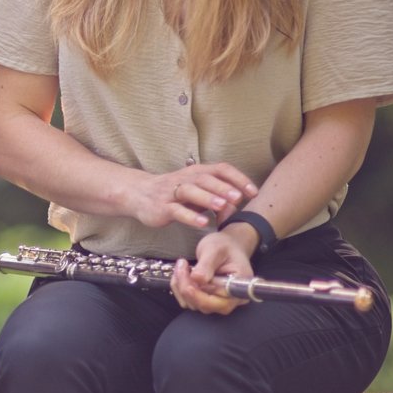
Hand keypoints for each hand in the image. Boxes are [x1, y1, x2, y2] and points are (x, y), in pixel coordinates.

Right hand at [133, 162, 257, 230]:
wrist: (139, 194)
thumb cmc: (174, 193)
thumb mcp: (197, 193)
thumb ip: (216, 198)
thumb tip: (235, 207)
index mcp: (197, 172)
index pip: (220, 169)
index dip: (237, 179)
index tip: (252, 191)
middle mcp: (185, 179)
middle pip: (205, 179)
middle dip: (223, 187)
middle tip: (239, 197)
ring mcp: (172, 193)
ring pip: (190, 191)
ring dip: (207, 198)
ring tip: (222, 206)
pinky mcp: (161, 207)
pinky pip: (177, 211)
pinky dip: (190, 216)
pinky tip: (203, 223)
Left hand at [170, 229, 254, 314]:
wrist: (226, 245)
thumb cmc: (225, 246)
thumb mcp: (215, 249)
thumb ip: (207, 265)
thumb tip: (197, 280)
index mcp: (239, 287)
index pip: (220, 302)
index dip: (201, 295)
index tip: (190, 278)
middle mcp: (230, 299)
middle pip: (205, 305)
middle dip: (187, 288)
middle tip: (181, 266)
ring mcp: (217, 301)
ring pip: (193, 304)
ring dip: (181, 286)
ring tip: (182, 266)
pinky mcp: (205, 299)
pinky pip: (188, 300)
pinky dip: (179, 288)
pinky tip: (181, 273)